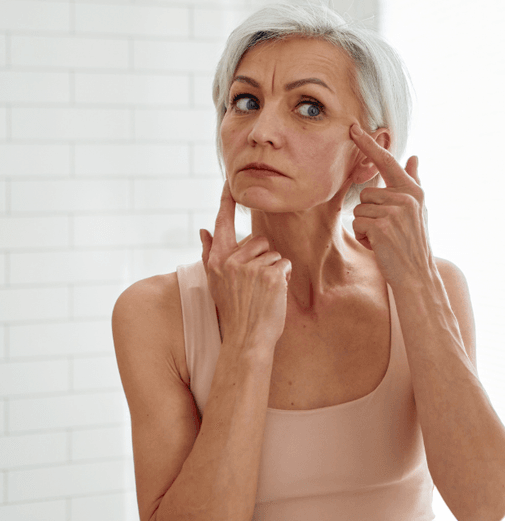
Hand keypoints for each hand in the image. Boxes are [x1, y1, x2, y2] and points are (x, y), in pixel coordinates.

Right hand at [199, 182, 290, 353]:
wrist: (246, 340)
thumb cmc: (234, 312)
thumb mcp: (216, 283)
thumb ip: (210, 254)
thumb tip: (204, 229)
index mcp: (216, 261)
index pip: (221, 224)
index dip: (226, 201)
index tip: (229, 181)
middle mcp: (230, 261)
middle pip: (259, 240)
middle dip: (263, 258)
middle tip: (255, 284)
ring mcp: (250, 268)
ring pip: (274, 253)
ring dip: (274, 270)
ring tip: (262, 291)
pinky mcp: (270, 275)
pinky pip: (284, 264)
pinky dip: (283, 278)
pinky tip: (272, 294)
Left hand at [349, 124, 433, 287]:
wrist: (417, 275)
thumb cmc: (414, 243)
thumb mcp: (419, 210)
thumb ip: (414, 181)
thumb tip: (414, 157)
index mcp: (414, 191)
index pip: (387, 162)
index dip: (369, 144)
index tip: (353, 128)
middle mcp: (406, 197)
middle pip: (367, 193)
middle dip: (370, 213)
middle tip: (388, 231)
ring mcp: (394, 211)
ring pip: (360, 209)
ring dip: (366, 226)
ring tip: (385, 239)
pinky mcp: (382, 225)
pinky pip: (358, 223)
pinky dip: (364, 237)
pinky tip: (380, 246)